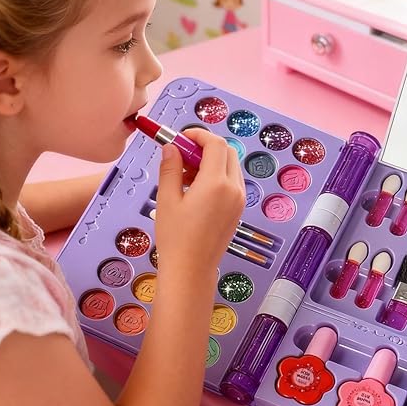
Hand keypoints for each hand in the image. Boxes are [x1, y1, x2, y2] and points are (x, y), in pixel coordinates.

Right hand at [154, 128, 244, 273]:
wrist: (191, 270)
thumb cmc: (176, 238)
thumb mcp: (167, 199)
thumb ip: (171, 168)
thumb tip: (171, 147)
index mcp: (216, 184)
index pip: (215, 144)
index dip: (198, 135)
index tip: (181, 137)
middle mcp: (233, 189)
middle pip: (227, 152)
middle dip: (205, 147)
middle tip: (182, 154)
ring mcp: (239, 200)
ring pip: (230, 166)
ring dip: (210, 162)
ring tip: (184, 176)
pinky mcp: (238, 210)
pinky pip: (231, 182)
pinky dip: (216, 177)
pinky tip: (195, 190)